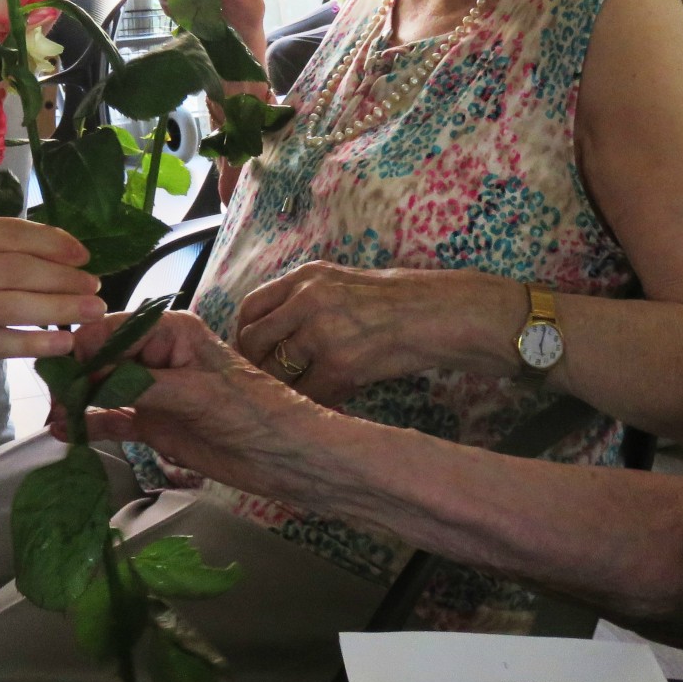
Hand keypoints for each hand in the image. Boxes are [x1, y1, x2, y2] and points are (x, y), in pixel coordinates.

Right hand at [58, 311, 326, 499]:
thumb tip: (87, 379)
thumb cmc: (251, 412)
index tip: (59, 375)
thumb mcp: (193, 393)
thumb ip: (137, 384)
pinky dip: (90, 423)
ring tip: (55, 421)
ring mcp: (153, 390)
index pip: (112, 331)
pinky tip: (67, 433)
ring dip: (77, 403)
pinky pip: (112, 418)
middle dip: (74, 378)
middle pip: (99, 360)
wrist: (285, 455)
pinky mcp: (154, 422)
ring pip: (101, 389)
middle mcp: (157, 355)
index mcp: (170, 331)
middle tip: (54, 403)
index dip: (82, 350)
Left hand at [233, 263, 517, 405]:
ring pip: (275, 373)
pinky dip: (312, 405)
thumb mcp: (343, 284)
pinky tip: (324, 405)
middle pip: (254, 341)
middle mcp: (307, 298)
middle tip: (266, 386)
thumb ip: (306, 301)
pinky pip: (308, 395)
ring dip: (281, 391)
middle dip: (255, 368)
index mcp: (306, 276)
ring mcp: (322, 331)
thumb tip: (274, 334)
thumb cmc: (397, 301)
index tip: (250, 355)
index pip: (251, 307)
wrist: (438, 313)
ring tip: (294, 398)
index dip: (244, 336)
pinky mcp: (341, 363)